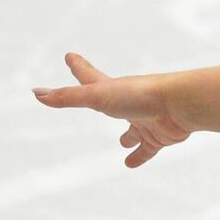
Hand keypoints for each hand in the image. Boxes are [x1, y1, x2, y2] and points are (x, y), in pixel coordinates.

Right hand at [32, 53, 192, 167]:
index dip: (78, 67)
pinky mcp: (160, 136)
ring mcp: (145, 120)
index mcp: (112, 90)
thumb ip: (68, 97)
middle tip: (95, 98)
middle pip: (111, 102)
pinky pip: (148, 149)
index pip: (89, 77)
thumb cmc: (141, 94)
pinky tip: (131, 163)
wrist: (181, 104)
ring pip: (134, 131)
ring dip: (129, 137)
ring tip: (123, 143)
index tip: (70, 56)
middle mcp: (129, 103)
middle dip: (102, 101)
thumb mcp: (98, 96)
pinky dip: (140, 156)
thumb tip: (38, 93)